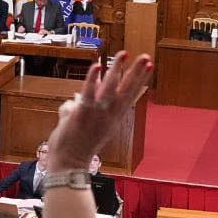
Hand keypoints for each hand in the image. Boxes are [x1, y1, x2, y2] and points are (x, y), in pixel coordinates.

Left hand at [46, 52, 152, 169]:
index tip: (149, 67)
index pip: (129, 95)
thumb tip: (74, 98)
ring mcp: (96, 114)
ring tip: (124, 53)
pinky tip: (97, 65)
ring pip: (110, 88)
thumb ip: (78, 109)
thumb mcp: (80, 125)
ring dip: (118, 70)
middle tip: (147, 57)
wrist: (68, 164)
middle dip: (137, 73)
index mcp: (112, 118)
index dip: (139, 80)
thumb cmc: (73, 146)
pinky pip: (89, 93)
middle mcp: (108, 115)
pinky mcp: (82, 113)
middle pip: (126, 90)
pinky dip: (93, 79)